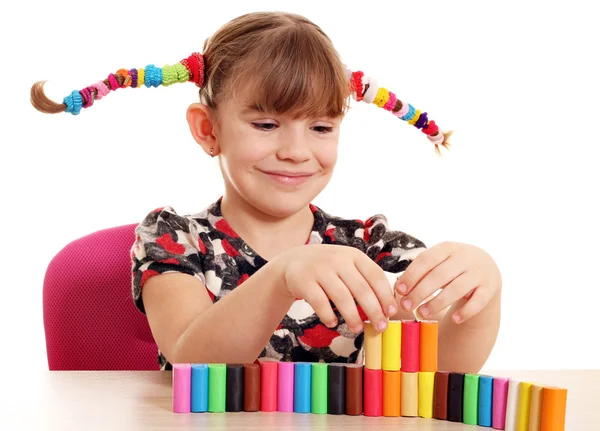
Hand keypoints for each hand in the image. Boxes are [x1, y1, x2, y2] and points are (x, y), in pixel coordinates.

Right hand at [273, 244, 396, 332]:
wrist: (292, 261)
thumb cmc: (327, 268)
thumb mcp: (347, 265)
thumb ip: (364, 279)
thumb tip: (387, 307)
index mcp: (354, 255)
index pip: (376, 275)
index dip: (386, 296)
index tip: (392, 312)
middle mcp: (338, 259)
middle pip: (361, 289)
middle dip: (374, 311)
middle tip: (380, 327)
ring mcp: (320, 269)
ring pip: (342, 297)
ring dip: (352, 317)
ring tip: (357, 329)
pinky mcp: (304, 281)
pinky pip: (320, 302)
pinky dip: (328, 315)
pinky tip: (332, 323)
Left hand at [394, 242, 500, 323]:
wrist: (487, 269)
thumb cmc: (453, 268)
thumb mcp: (439, 263)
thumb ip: (421, 273)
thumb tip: (399, 289)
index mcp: (447, 248)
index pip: (426, 260)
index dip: (411, 275)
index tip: (400, 290)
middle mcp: (465, 257)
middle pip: (439, 275)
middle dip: (420, 292)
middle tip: (406, 306)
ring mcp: (479, 272)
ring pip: (457, 289)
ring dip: (437, 303)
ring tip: (422, 314)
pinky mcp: (490, 288)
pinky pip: (478, 302)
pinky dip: (465, 312)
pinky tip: (453, 319)